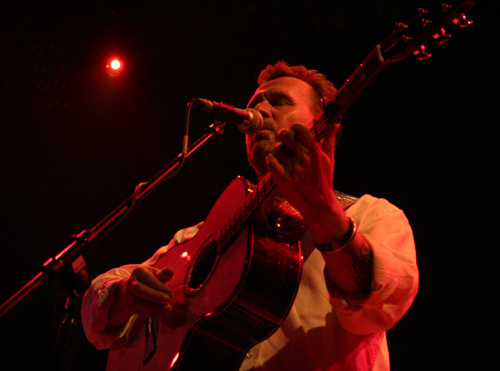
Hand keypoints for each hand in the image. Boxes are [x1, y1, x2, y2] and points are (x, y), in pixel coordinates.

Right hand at [108, 265, 173, 327]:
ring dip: (154, 307)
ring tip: (168, 308)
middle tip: (169, 299)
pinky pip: (139, 311)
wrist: (136, 286)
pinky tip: (163, 313)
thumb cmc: (151, 279)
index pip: (147, 279)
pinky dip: (152, 313)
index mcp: (138, 272)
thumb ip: (165, 273)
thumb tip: (169, 272)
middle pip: (139, 290)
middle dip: (155, 296)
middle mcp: (130, 283)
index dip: (159, 287)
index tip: (171, 293)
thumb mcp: (158, 274)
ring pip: (138, 303)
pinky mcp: (129, 306)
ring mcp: (128, 295)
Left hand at [266, 122, 349, 242]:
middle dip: (283, 136)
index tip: (294, 134)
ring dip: (278, 151)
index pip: (300, 129)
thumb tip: (336, 123)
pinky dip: (271, 160)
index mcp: (315, 151)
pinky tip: (276, 163)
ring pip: (277, 148)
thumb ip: (329, 140)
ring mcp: (294, 168)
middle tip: (285, 142)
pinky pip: (271, 161)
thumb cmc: (324, 181)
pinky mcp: (284, 179)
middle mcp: (304, 158)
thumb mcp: (329, 159)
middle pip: (286, 135)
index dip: (294, 129)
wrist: (320, 205)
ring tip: (283, 157)